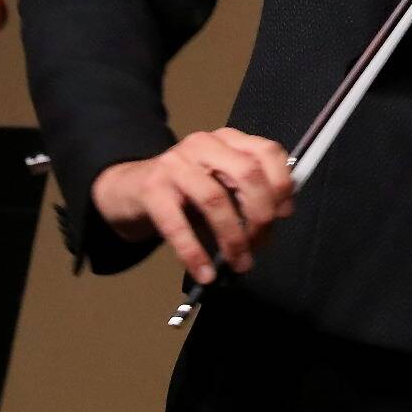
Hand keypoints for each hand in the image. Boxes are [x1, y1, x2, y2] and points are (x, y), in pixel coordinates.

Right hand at [91, 128, 294, 282]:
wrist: (127, 188)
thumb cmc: (184, 190)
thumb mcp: (220, 182)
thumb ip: (247, 194)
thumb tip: (276, 221)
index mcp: (228, 140)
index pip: (268, 152)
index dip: (282, 184)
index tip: (285, 214)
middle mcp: (204, 145)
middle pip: (247, 173)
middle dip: (261, 212)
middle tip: (261, 242)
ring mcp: (175, 164)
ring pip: (215, 199)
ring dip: (232, 237)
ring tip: (239, 262)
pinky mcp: (151, 189)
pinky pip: (177, 225)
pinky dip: (195, 253)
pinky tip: (205, 272)